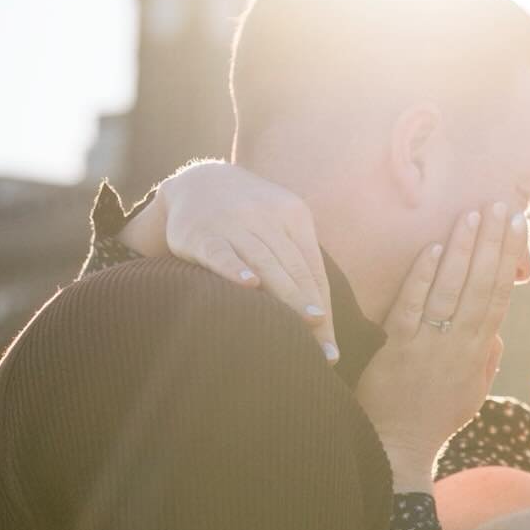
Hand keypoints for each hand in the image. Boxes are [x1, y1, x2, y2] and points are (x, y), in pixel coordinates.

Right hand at [125, 161, 337, 361]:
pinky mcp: (201, 233)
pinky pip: (221, 252)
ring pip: (265, 261)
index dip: (325, 309)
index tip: (330, 349)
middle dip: (310, 310)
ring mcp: (233, 222)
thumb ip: (298, 264)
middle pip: (294, 269)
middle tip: (322, 350)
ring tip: (305, 323)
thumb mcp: (278, 226)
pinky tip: (249, 285)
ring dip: (286, 294)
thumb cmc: (249, 218)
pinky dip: (235, 268)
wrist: (199, 180)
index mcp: (294, 216)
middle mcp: (267, 216)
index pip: (313, 270)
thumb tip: (323, 321)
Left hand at [355, 204, 521, 489]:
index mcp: (478, 352)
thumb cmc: (435, 418)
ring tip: (471, 216)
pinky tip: (432, 249)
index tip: (516, 225)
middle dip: (492, 243)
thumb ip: (485, 356)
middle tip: (500, 205)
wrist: (399, 448)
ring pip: (450, 290)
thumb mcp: (472, 390)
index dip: (509, 258)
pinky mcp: (397, 349)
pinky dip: (422, 277)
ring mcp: (428, 345)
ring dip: (463, 250)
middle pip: (480, 285)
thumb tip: (494, 327)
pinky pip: (412, 306)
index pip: (498, 295)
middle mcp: (458, 345)